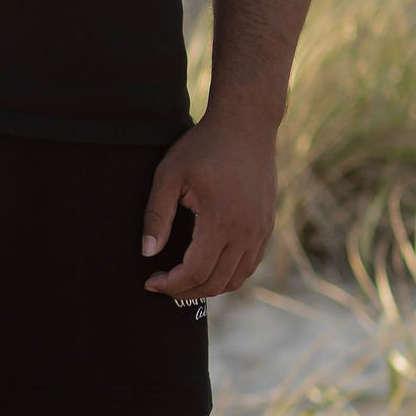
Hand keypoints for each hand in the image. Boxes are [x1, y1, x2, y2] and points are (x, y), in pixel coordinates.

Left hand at [141, 111, 276, 297]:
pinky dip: (229, 275)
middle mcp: (246, 231)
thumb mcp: (170, 175)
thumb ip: (157, 216)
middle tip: (162, 285)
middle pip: (216, 282)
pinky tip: (209, 268)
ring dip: (208, 287)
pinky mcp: (267, 225)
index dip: (171, 284)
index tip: (150, 281)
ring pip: (236, 278)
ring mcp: (260, 230)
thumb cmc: (204, 146)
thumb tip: (148, 252)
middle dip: (186, 291)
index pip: (195, 271)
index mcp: (221, 221)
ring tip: (183, 282)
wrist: (247, 124)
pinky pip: (250, 264)